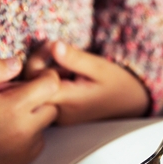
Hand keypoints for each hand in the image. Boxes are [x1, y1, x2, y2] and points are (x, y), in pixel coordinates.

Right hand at [0, 58, 59, 163]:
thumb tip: (17, 63)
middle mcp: (25, 130)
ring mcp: (25, 148)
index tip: (30, 78)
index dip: (44, 77)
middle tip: (14, 98)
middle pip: (52, 105)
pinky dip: (28, 134)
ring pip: (45, 124)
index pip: (52, 84)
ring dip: (34, 117)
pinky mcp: (22, 161)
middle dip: (39, 98)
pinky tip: (7, 130)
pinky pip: (37, 142)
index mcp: (14, 107)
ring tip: (7, 115)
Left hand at [24, 41, 149, 123]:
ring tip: (63, 62)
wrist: (132, 104)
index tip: (51, 46)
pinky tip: (64, 75)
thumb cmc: (118, 84)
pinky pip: (45, 97)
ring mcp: (58, 117)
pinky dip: (49, 83)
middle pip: (30, 89)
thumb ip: (74, 59)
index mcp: (68, 101)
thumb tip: (54, 47)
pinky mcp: (59, 116)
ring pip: (35, 93)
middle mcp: (59, 113)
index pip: (34, 82)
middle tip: (53, 49)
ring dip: (43, 73)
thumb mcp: (99, 67)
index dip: (36, 60)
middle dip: (36, 65)